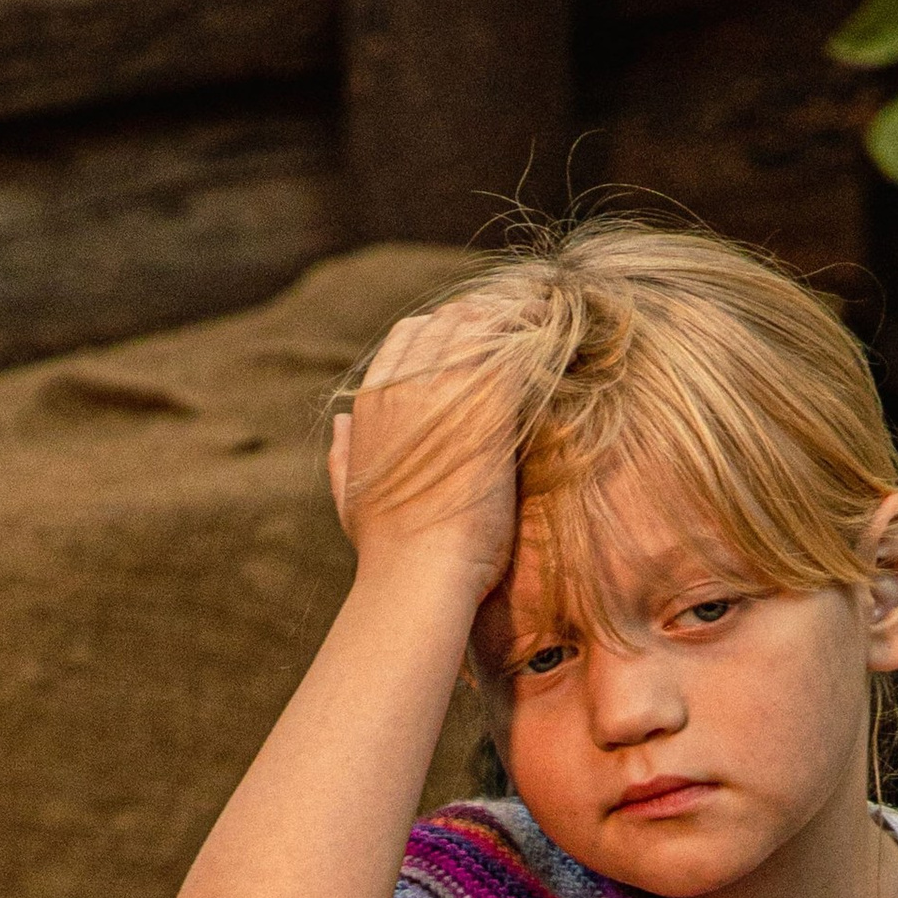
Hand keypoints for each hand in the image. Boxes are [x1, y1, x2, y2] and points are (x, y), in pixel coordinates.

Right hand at [328, 300, 523, 605]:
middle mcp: (403, 383)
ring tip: (542, 334)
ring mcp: (443, 389)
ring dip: (514, 327)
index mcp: (372, 399)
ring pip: (483, 327)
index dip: (448, 333)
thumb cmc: (387, 551)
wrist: (417, 575)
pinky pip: (515, 353)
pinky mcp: (484, 405)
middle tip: (521, 333)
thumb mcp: (350, 497)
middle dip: (484, 322)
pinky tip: (555, 354)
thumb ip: (344, 453)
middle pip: (449, 322)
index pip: (412, 335)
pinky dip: (535, 347)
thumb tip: (342, 420)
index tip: (480, 344)